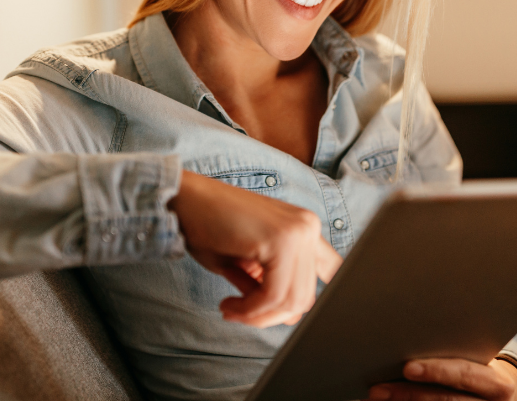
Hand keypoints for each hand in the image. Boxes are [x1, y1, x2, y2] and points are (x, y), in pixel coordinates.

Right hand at [167, 171, 342, 326]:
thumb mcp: (249, 263)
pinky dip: (250, 309)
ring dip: (258, 316)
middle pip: (306, 297)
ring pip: (292, 300)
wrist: (184, 199)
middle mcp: (308, 227)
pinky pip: (273, 294)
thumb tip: (288, 316)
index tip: (270, 313)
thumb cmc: (209, 226)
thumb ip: (272, 285)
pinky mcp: (280, 239)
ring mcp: (298, 231)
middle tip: (239, 314)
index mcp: (305, 229)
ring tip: (231, 309)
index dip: (304, 301)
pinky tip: (229, 304)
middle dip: (270, 317)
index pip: (332, 274)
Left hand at [366, 358, 516, 400]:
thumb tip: (405, 337)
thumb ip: (452, 349)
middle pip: (445, 400)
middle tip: (377, 390)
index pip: (464, 374)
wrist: (497, 395)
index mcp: (496, 383)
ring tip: (374, 398)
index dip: (436, 371)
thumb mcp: (474, 356)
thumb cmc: (477, 366)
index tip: (407, 368)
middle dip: (407, 394)